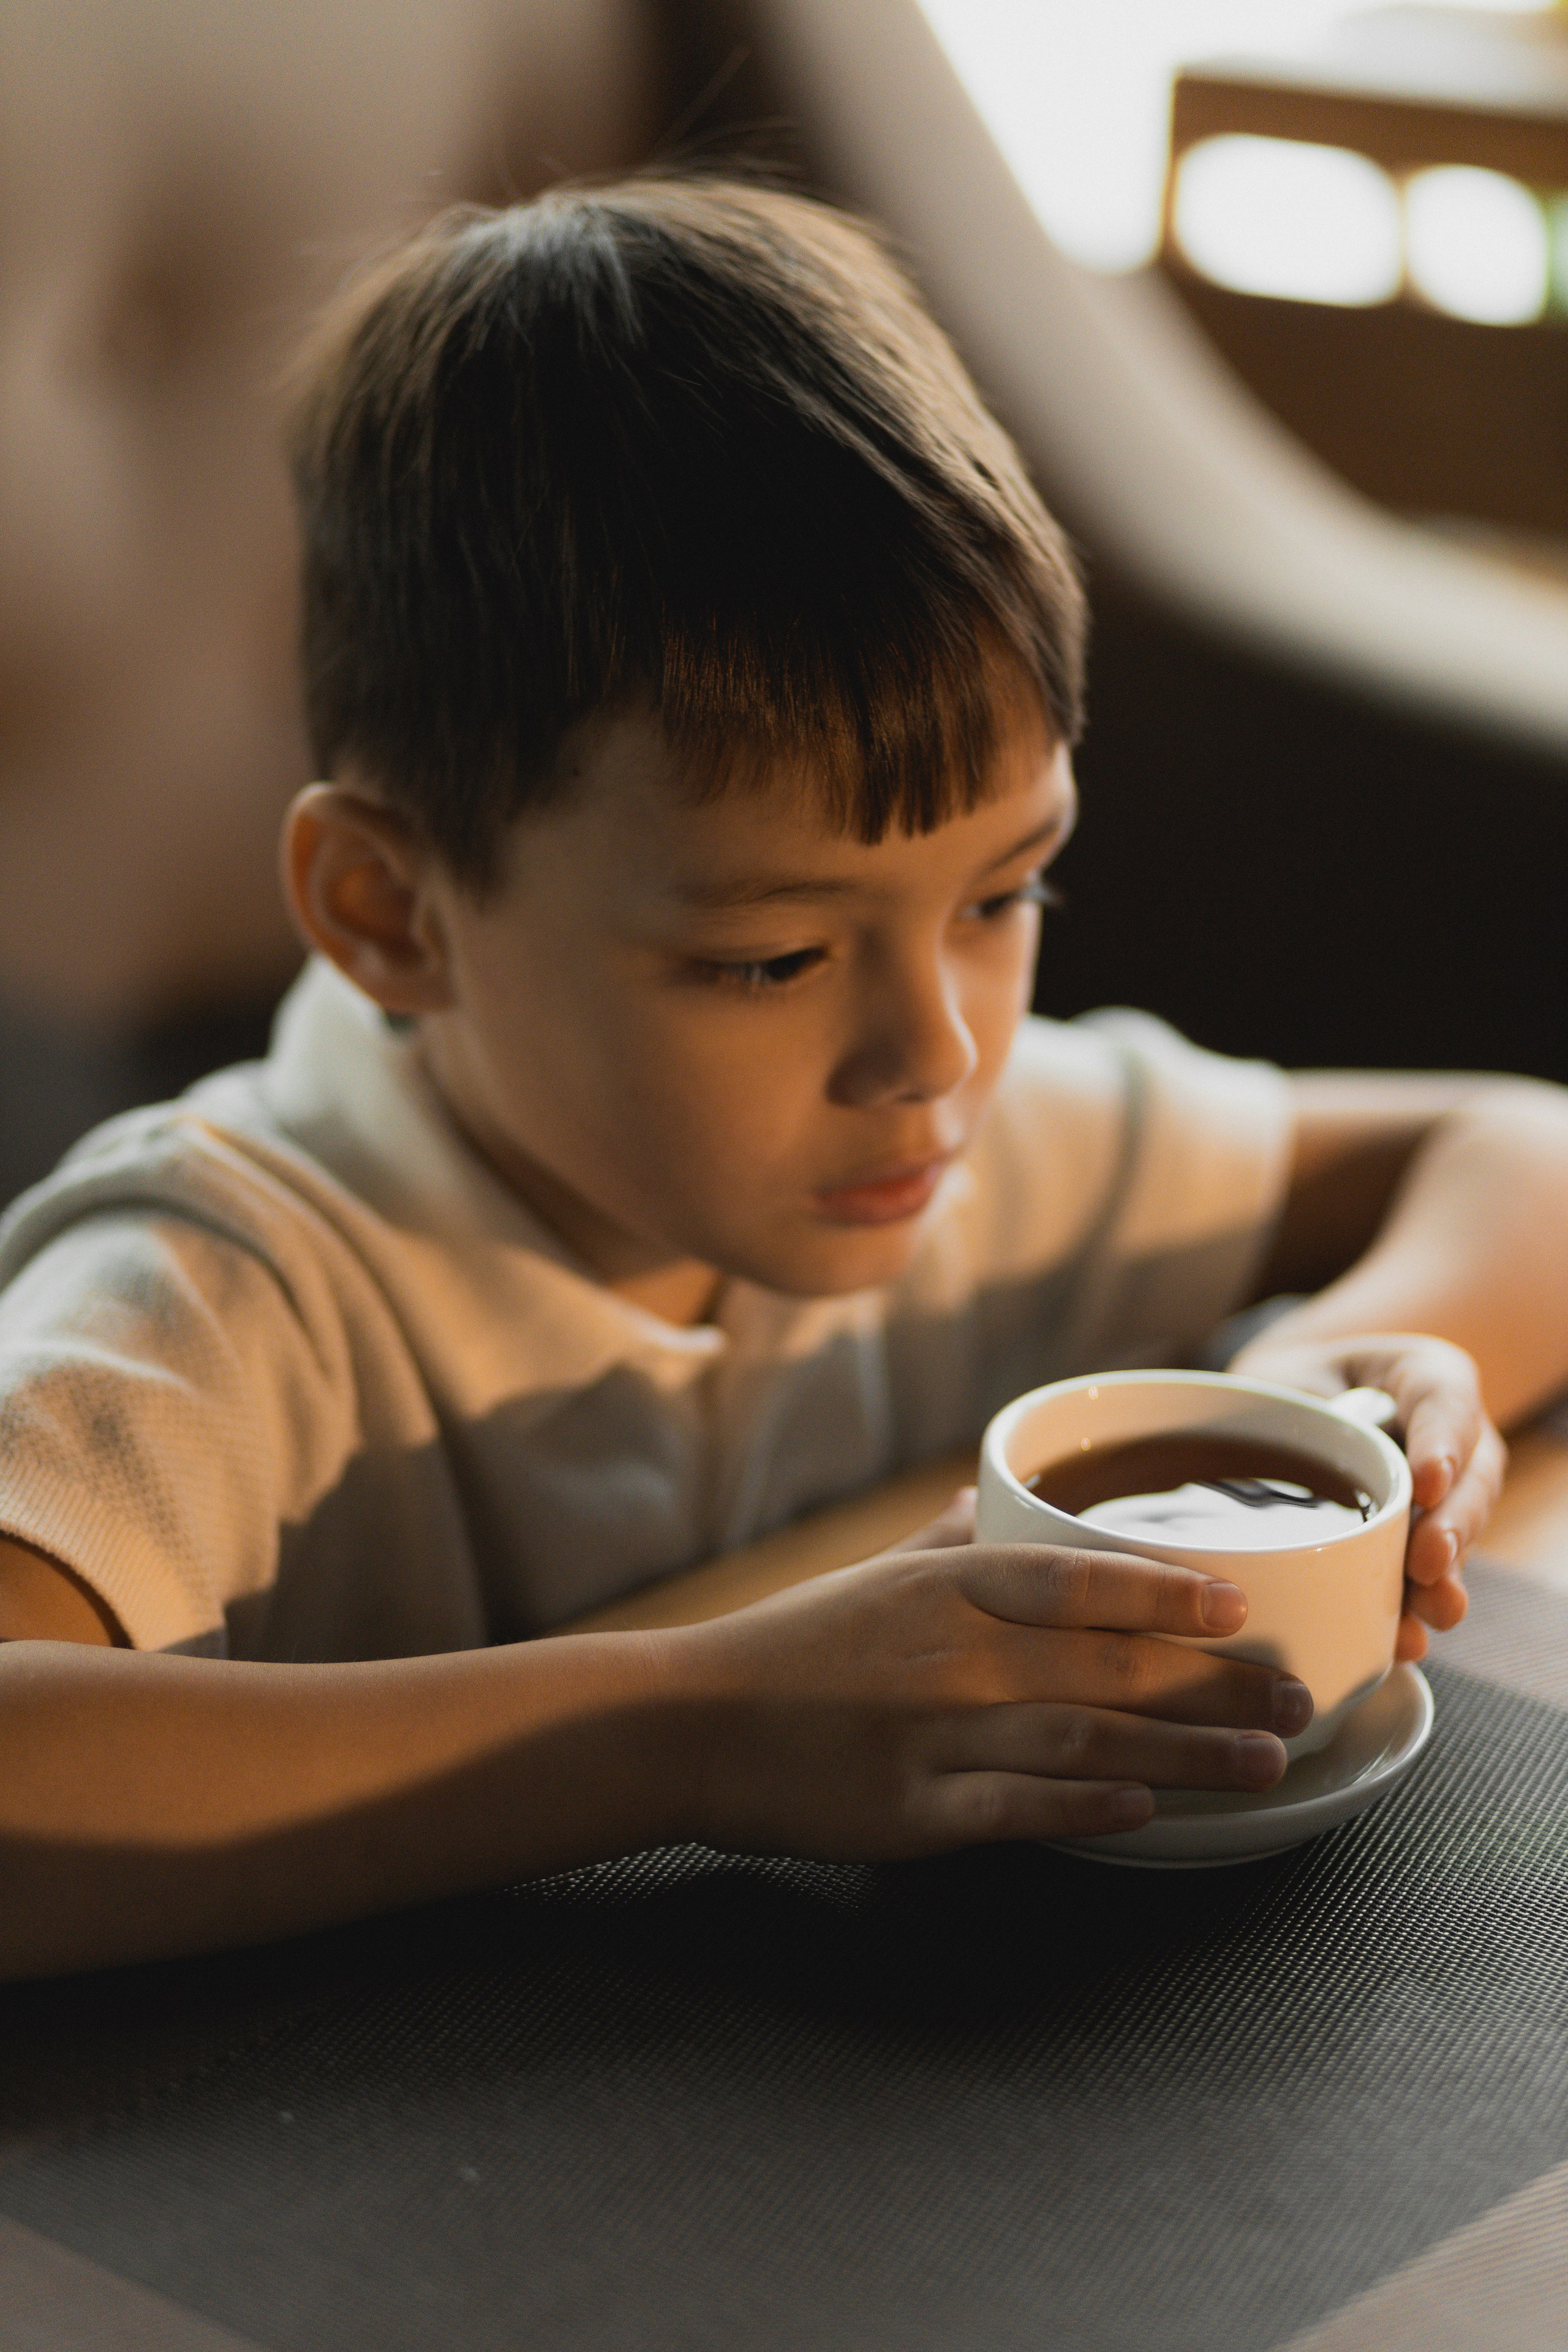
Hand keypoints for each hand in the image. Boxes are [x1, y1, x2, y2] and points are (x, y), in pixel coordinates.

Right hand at [669, 1504, 1312, 1859]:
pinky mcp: (915, 1810)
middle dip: (1216, 1686)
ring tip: (1265, 1763)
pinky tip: (1151, 1811)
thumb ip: (953, 1543)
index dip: (1167, 1591)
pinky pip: (1019, 1809)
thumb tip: (1003, 1504)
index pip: (1079, 1579)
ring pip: (1087, 1740)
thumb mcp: (876, 1574)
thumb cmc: (792, 1644)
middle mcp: (955, 1654)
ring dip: (1187, 1752)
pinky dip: (1089, 1808)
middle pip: (1110, 1667)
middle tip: (1297, 1698)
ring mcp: (936, 1733)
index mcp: (949, 1588)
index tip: (1241, 1605)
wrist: (691, 1722)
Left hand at [1227, 1331, 1505, 1661]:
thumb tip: (1289, 1461)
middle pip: (1470, 1478)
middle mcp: (1451, 1436)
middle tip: (1428, 1563)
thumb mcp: (1287, 1378)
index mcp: (1423, 1376)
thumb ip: (1299, 1411)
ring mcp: (1448, 1491)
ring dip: (1446, 1576)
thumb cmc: (1290, 1388)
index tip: (1427, 1484)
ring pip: (1462, 1530)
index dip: (1442, 1444)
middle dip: (1452, 1526)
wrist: (1286, 1412)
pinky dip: (1417, 1605)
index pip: (1444, 1401)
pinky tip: (1405, 1638)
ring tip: (1431, 1610)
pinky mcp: (1427, 1539)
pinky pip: (1432, 1571)